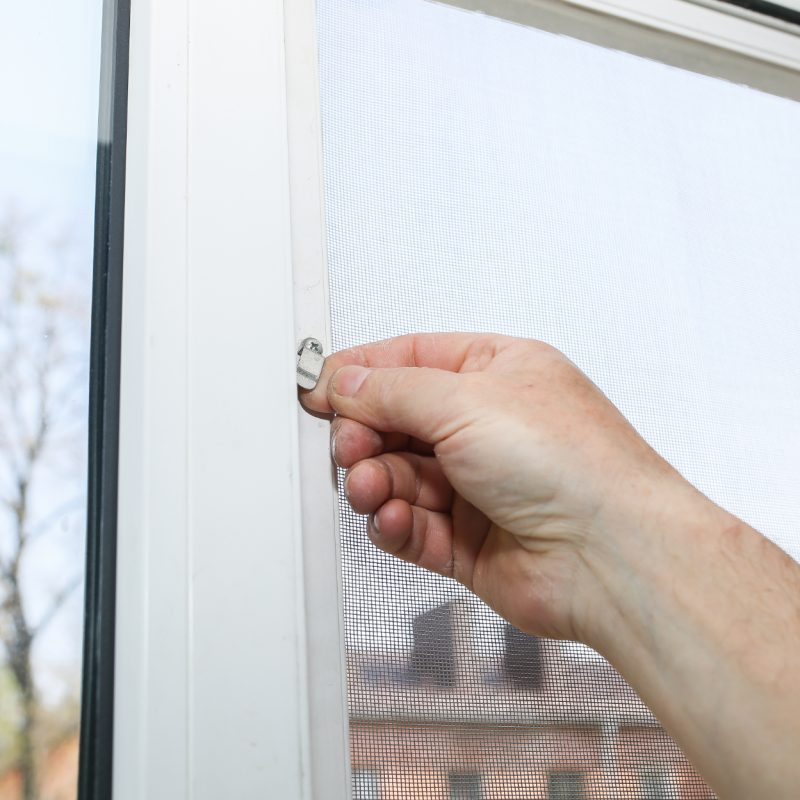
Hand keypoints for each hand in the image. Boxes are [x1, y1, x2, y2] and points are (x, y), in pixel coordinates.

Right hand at [300, 332, 685, 642]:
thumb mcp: (466, 399)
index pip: (411, 360)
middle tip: (351, 445)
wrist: (610, 555)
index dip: (361, 374)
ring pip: (399, 477)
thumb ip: (393, 390)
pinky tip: (396, 519)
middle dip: (366, 434)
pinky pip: (411, 526)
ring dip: (376, 481)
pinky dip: (395, 523)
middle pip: (397, 422)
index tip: (318, 389)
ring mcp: (478, 485)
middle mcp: (487, 427)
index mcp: (497, 373)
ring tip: (372, 486)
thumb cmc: (572, 465)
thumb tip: (346, 380)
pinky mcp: (468, 540)